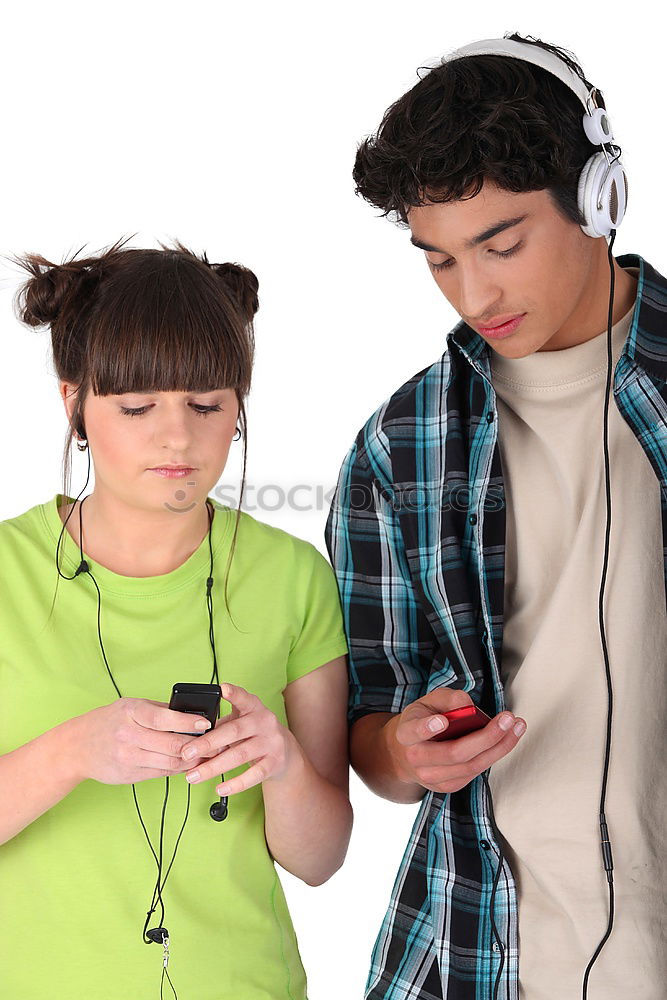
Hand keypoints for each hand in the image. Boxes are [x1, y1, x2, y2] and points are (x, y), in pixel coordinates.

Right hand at [74, 697, 212, 784]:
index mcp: (131, 713)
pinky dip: (179, 769)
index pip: (163, 718)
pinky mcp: (130, 775)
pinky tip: (190, 764)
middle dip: (198, 745)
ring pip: (169, 762)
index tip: (206, 723)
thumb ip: (158, 710)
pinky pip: (162, 773)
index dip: (187, 722)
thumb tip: (191, 713)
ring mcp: (128, 758)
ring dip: (193, 760)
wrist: (77, 747)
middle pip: (171, 744)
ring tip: (209, 755)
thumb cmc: (109, 721)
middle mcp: (128, 736)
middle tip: (217, 743)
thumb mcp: (130, 706)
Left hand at [181, 683, 293, 795]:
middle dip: (207, 743)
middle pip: (234, 731)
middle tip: (186, 752)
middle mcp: (264, 722)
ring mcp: (271, 742)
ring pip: (239, 755)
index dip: (234, 693)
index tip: (221, 688)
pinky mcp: (275, 762)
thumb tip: (190, 737)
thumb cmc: (252, 733)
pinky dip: (236, 784)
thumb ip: (221, 725)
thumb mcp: (240, 721)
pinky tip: (220, 788)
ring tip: (193, 776)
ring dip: (213, 767)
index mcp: (253, 707)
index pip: (243, 697)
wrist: (285, 752)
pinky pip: (253, 775)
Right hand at [387, 688, 525, 794]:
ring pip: (471, 766)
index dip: (427, 728)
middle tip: (507, 719)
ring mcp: (431, 777)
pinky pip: (475, 772)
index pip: (414, 732)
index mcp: (406, 733)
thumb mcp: (428, 702)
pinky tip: (507, 739)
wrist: (406, 753)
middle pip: (454, 753)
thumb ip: (447, 699)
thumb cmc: (421, 721)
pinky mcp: (447, 786)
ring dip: (499, 747)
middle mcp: (416, 759)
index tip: (442, 721)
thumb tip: (468, 706)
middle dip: (486, 737)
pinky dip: (494, 755)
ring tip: (516, 727)